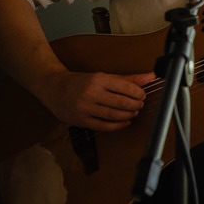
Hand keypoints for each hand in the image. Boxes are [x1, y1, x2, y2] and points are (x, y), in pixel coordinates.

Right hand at [36, 70, 155, 130]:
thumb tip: (151, 76)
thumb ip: (128, 78)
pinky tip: (124, 122)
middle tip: (139, 104)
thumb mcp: (104, 76)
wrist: (53, 87)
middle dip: (136, 105)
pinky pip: (104, 126)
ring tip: (132, 112)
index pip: (127, 88)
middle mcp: (90, 94)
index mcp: (98, 80)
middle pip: (122, 104)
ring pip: (114, 116)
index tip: (142, 95)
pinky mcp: (80, 120)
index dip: (139, 93)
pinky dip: (118, 126)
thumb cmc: (81, 81)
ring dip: (128, 115)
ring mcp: (84, 108)